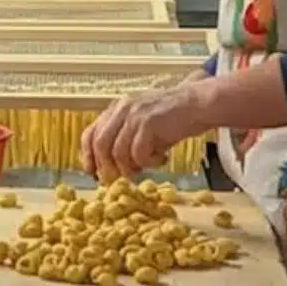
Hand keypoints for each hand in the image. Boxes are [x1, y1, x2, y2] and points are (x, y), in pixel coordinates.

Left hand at [80, 83, 207, 182]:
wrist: (198, 105)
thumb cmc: (171, 120)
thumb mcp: (142, 129)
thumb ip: (124, 143)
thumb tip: (111, 171)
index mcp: (116, 109)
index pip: (90, 134)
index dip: (88, 157)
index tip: (94, 174)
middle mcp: (122, 109)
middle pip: (100, 145)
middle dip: (107, 168)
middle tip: (121, 179)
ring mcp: (135, 114)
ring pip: (118, 152)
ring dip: (131, 167)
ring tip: (146, 168)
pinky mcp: (149, 122)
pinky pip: (139, 152)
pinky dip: (149, 162)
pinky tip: (162, 158)